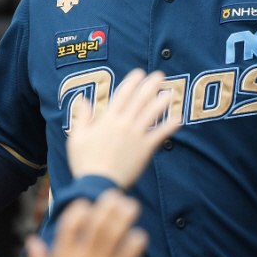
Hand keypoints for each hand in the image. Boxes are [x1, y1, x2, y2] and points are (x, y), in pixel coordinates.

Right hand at [26, 189, 146, 256]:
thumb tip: (32, 242)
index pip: (69, 226)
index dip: (78, 211)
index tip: (85, 203)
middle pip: (96, 223)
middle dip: (107, 206)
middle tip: (115, 195)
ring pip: (114, 233)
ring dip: (124, 216)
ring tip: (131, 205)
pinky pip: (129, 254)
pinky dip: (135, 242)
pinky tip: (139, 234)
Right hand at [66, 69, 179, 188]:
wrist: (97, 184)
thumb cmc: (85, 163)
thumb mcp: (77, 138)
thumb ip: (82, 117)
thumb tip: (83, 99)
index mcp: (108, 119)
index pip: (122, 95)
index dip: (132, 82)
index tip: (139, 73)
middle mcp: (123, 124)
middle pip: (140, 99)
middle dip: (150, 85)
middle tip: (160, 75)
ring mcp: (135, 136)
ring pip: (151, 113)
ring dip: (162, 101)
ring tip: (170, 92)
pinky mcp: (144, 149)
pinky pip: (159, 135)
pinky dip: (169, 126)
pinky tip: (178, 118)